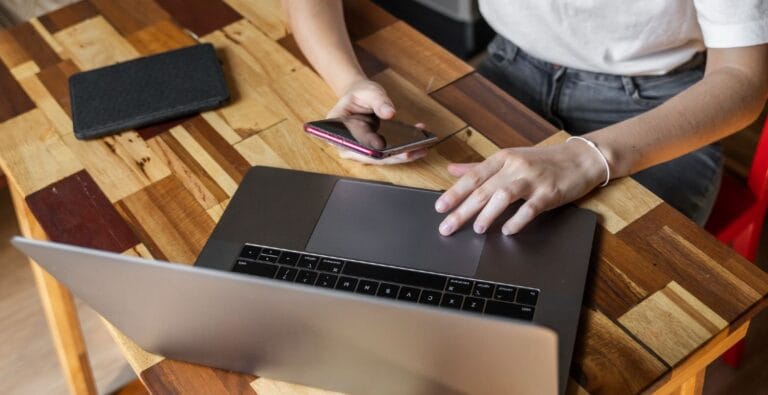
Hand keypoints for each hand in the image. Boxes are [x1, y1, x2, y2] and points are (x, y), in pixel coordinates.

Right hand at [327, 79, 426, 164]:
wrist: (360, 96)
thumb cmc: (360, 94)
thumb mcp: (368, 92)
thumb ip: (378, 101)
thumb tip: (389, 112)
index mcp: (337, 130)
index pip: (353, 143)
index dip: (368, 148)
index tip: (382, 147)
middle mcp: (347, 144)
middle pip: (369, 156)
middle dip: (392, 156)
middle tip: (411, 151)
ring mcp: (361, 150)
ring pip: (381, 158)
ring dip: (402, 155)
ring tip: (421, 148)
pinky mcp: (373, 151)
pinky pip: (389, 154)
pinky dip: (404, 150)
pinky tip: (420, 143)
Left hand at [434, 141, 606, 235]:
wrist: (581, 159)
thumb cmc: (542, 161)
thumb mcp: (509, 159)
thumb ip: (479, 167)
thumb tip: (452, 170)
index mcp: (503, 158)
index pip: (473, 176)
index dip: (455, 192)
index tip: (439, 207)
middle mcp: (515, 166)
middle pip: (484, 189)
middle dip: (463, 210)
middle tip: (447, 226)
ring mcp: (533, 179)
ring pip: (504, 195)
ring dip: (488, 213)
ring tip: (477, 228)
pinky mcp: (550, 192)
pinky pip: (530, 208)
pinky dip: (517, 220)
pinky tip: (507, 230)